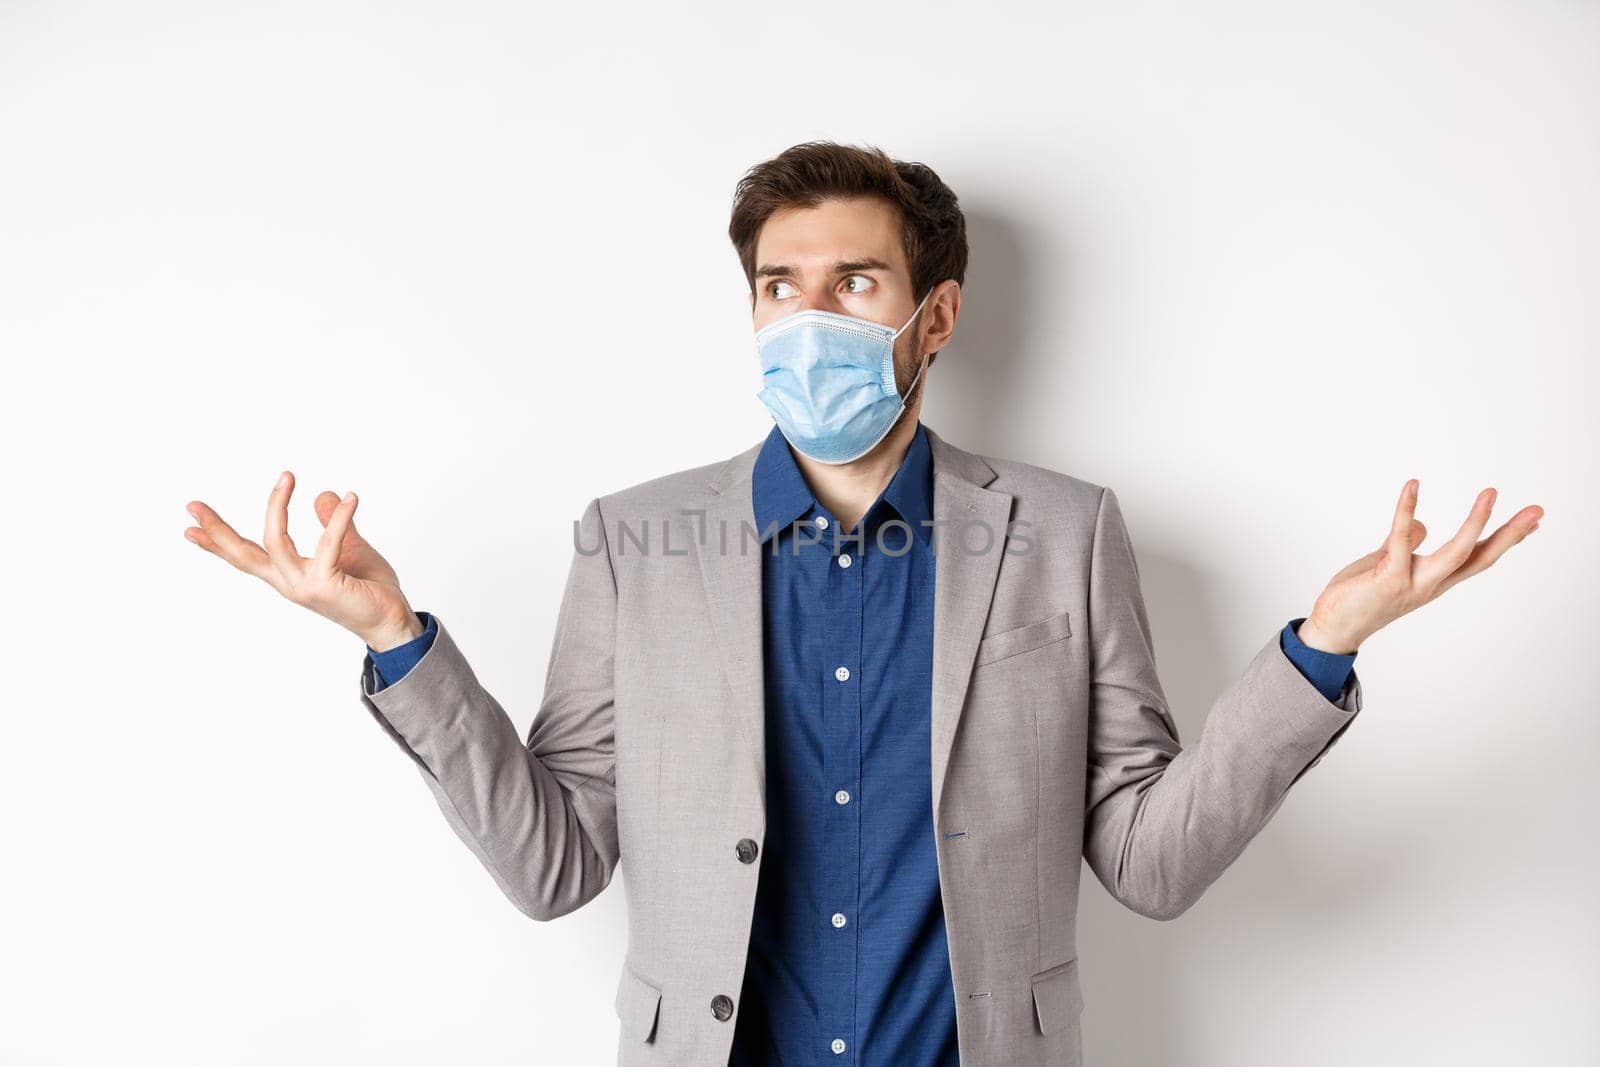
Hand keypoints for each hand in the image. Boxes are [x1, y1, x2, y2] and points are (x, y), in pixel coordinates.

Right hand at [184, 470, 422, 647]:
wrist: (392, 621)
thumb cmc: (370, 589)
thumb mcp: (349, 549)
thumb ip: (334, 524)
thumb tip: (324, 494)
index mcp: (289, 576)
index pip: (247, 557)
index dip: (217, 543)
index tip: (189, 528)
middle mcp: (289, 583)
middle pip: (243, 554)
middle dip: (217, 530)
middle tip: (192, 505)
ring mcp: (304, 586)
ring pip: (275, 542)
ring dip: (277, 505)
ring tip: (286, 476)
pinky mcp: (325, 586)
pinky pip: (328, 543)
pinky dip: (339, 518)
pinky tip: (352, 499)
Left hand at [1297, 479, 1543, 654]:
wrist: (1332, 628)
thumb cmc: (1359, 596)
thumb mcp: (1387, 564)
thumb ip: (1405, 545)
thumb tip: (1422, 524)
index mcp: (1434, 580)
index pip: (1478, 558)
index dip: (1505, 540)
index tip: (1533, 523)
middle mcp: (1430, 584)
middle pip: (1480, 557)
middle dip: (1510, 534)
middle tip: (1538, 511)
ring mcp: (1413, 582)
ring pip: (1455, 552)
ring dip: (1476, 522)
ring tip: (1492, 493)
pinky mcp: (1389, 578)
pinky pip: (1401, 538)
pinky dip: (1407, 510)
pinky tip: (1412, 486)